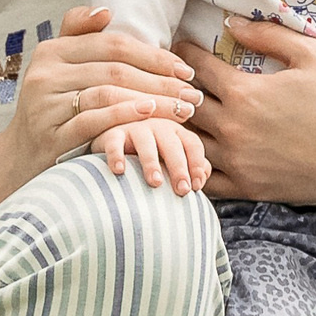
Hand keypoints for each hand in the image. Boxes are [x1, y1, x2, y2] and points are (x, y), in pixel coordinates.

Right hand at [7, 3, 196, 185]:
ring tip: (182, 109)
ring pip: (109, 92)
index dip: (153, 55)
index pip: (112, 44)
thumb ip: (80, 35)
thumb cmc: (52, 106)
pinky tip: (150, 114)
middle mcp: (45, 74)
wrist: (21, 156)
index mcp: (51, 50)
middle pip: (115, 69)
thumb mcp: (59, 67)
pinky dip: (125, 114)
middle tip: (192, 93)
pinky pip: (95, 119)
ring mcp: (46, 105)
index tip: (184, 68)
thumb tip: (106, 10)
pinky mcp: (52, 134)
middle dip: (160, 80)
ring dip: (152, 100)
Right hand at [92, 113, 211, 196]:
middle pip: (172, 144)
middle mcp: (158, 125)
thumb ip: (190, 164)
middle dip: (179, 167)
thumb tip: (203, 177)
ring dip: (152, 162)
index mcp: (176, 131)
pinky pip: (114, 144)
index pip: (193, 144)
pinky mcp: (112, 133)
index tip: (197, 187)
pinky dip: (116, 156)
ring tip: (155, 183)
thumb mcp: (170, 158)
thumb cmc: (149, 155)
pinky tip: (120, 171)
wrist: (114, 142)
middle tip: (182, 190)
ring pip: (146, 143)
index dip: (197, 164)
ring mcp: (135, 127)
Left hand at [187, 14, 315, 212]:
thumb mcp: (312, 55)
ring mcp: (237, 163)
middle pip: (184, 105)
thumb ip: (268, 35)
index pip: (195, 67)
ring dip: (181, 126)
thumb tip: (230, 25)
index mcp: (245, 93)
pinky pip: (204, 180)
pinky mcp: (247, 189)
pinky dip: (193, 164)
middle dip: (175, 88)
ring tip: (178, 113)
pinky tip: (195, 151)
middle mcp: (233, 129)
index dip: (184, 53)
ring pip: (188, 143)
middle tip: (173, 78)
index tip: (179, 46)